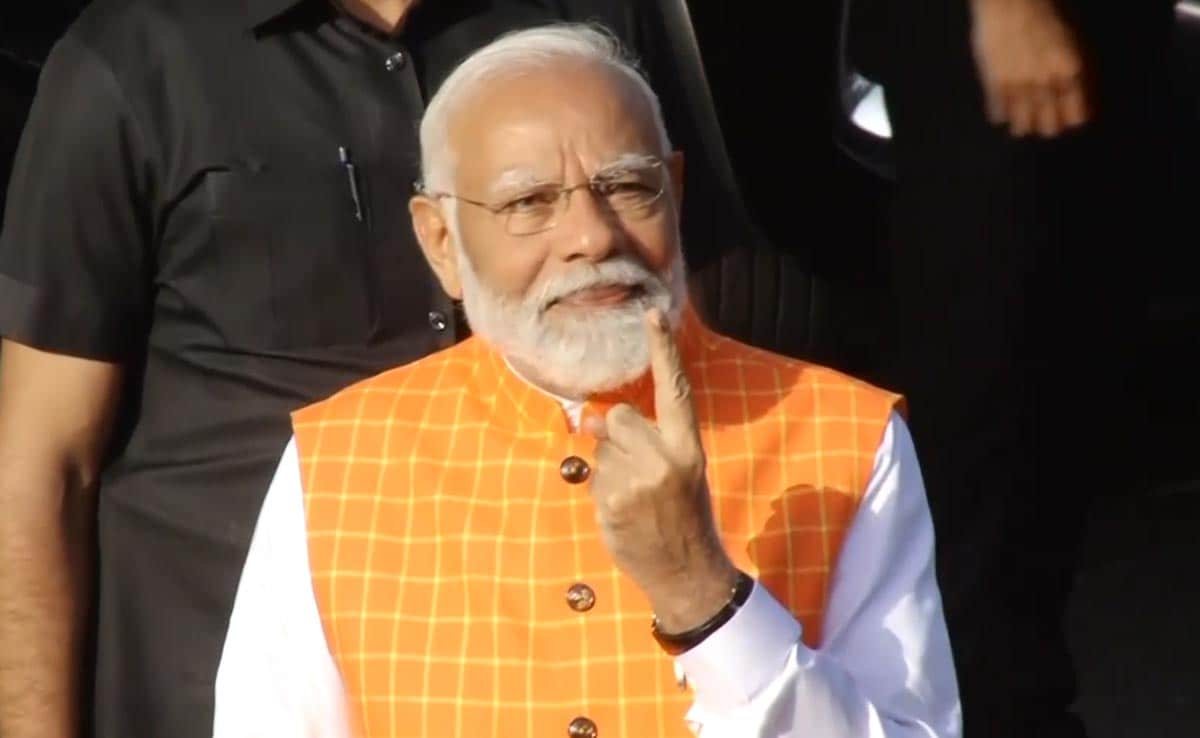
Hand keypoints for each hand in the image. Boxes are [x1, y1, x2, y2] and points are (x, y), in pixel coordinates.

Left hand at [583, 309, 736, 633]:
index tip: (652, 313)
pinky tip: (623, 514)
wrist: (687, 572)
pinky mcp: (615, 501)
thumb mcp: (677, 472)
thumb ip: (644, 441)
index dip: (662, 350)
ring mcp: (639, 480)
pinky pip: (592, 478)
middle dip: (616, 436)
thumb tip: (591, 419)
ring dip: (609, 468)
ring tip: (634, 499)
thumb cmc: (681, 516)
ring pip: (601, 449)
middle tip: (636, 471)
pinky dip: (601, 493)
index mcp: (688, 446)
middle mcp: (666, 457)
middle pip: (619, 418)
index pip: (674, 389)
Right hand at [970, 0, 1090, 136]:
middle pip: (1049, 125)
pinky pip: (998, 112)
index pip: (1075, 114)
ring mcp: (1019, 86)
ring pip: (1022, 124)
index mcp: (1070, 73)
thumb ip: (1072, 72)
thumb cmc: (1043, 19)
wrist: (1012, 5)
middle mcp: (1047, 84)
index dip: (1070, 120)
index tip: (1065, 119)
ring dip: (1022, 126)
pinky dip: (1000, 115)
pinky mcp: (995, 84)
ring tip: (1020, 126)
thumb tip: (1073, 98)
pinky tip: (1001, 113)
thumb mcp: (1070, 45)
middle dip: (1047, 127)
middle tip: (1042, 125)